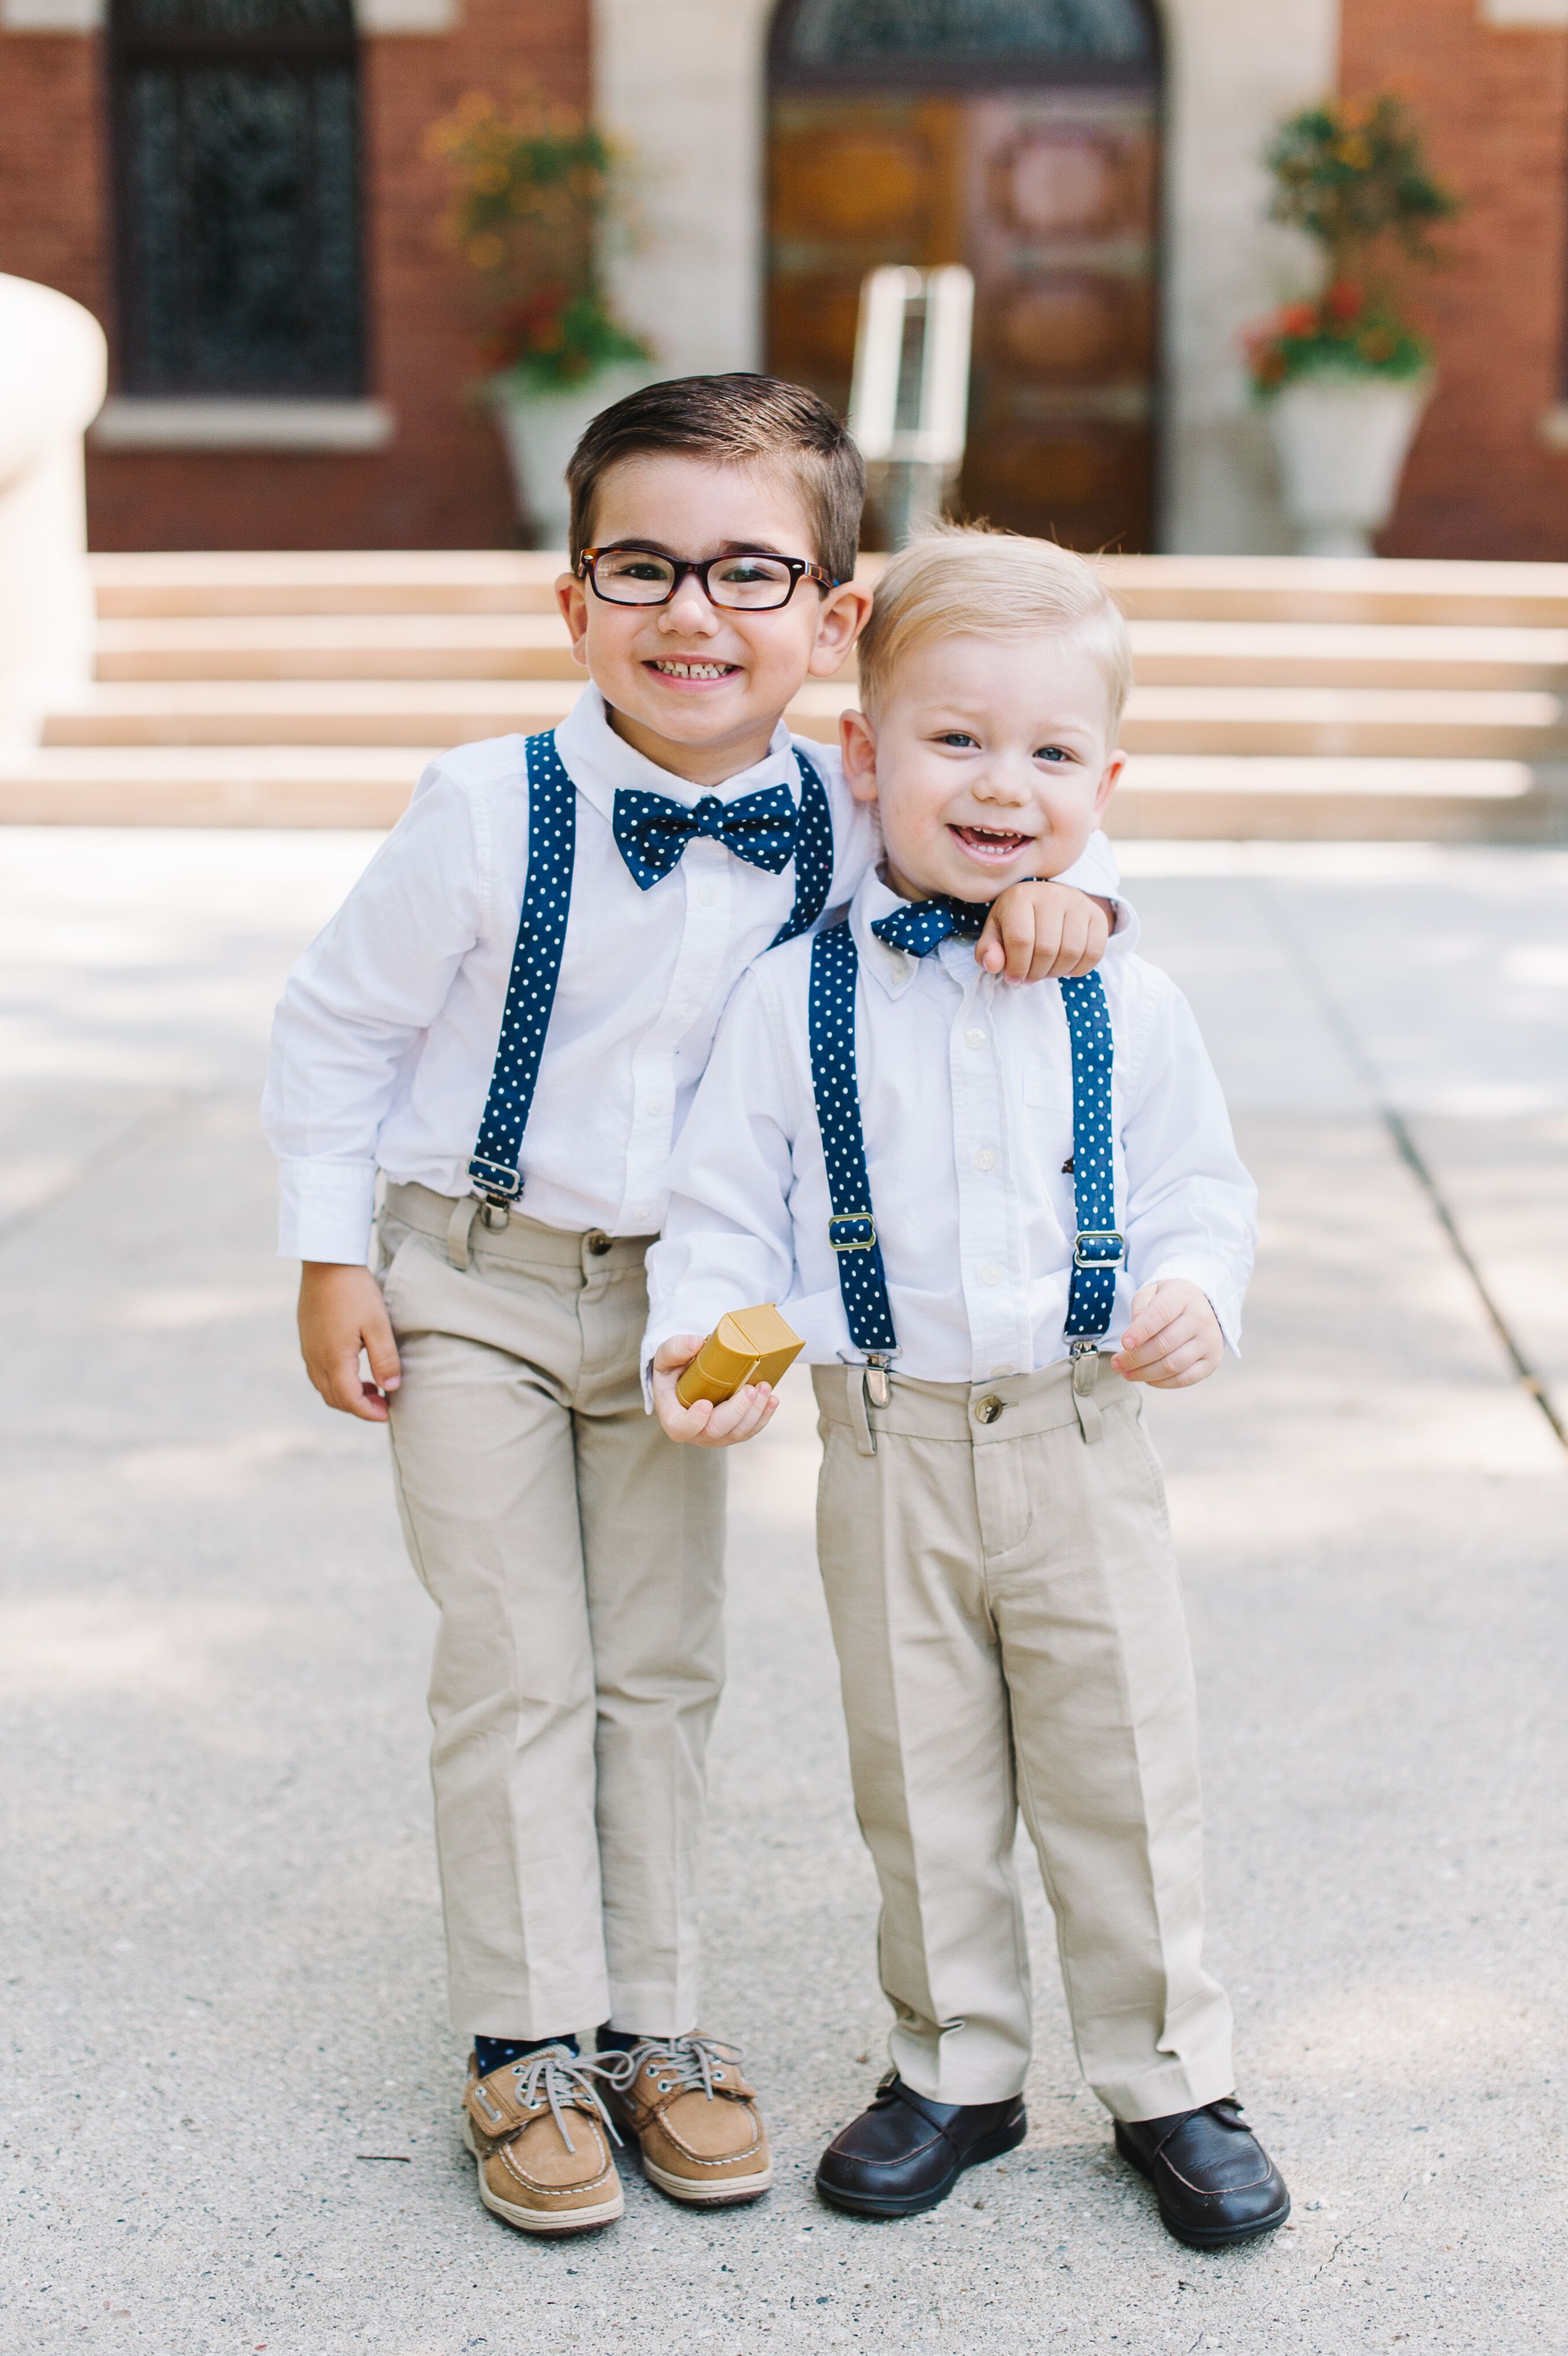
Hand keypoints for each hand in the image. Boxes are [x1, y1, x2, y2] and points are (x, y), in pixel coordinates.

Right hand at [298, 1261, 401, 1421]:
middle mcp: (316, 1358)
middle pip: (334, 1398)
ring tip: (371, 1387)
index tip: (388, 1412)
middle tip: (383, 1402)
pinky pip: (317, 1371)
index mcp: (333, 1359)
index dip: (369, 1412)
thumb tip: (391, 1388)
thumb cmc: (355, 1291)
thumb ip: (384, 1359)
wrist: (326, 1261)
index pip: (349, 1400)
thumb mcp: (378, 1325)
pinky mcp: (307, 1338)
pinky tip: (353, 1367)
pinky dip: (335, 1379)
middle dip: (358, 1407)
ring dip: (346, 1394)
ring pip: (323, 1386)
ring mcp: (308, 1348)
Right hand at [651, 1335, 779, 1447]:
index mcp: (674, 1416)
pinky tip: (772, 1399)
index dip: (693, 1422)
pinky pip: (750, 1430)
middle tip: (750, 1389)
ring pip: (737, 1433)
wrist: (685, 1379)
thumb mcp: (666, 1356)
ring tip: (765, 1387)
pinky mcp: (732, 1431)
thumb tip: (696, 1344)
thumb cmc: (673, 1370)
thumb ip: (675, 1349)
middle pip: (716, 1431)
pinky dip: (763, 1416)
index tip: (705, 1404)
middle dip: (737, 1411)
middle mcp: (695, 1432)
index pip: (680, 1428)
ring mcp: (715, 1435)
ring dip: (755, 1412)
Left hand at [977, 884, 1111, 981]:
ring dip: (1056, 972)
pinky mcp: (1098, 916)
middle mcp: (1052, 894)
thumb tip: (993, 965)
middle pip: (1047, 949)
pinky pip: (1094, 953)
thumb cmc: (1018, 921)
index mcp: (1020, 896)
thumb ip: (988, 950)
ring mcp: (1078, 903)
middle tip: (1030, 976)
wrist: (1049, 902)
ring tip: (1046, 970)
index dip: (1017, 967)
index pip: (1020, 940)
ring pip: (1072, 952)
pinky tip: (1065, 966)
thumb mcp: (996, 932)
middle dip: (1036, 973)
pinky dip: (1078, 969)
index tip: (1013, 977)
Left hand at [1111, 1280, 1222, 1389]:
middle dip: (1135, 1358)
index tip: (1125, 1343)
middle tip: (1117, 1363)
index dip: (1141, 1331)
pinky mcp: (1211, 1360)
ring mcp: (1209, 1341)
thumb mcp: (1151, 1292)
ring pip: (1173, 1365)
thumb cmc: (1169, 1301)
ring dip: (1145, 1373)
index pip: (1160, 1314)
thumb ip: (1139, 1309)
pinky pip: (1185, 1379)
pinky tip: (1148, 1379)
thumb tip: (1133, 1337)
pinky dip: (1162, 1383)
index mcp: (1182, 1296)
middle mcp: (1200, 1318)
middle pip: (1164, 1344)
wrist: (1200, 1307)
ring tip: (1127, 1373)